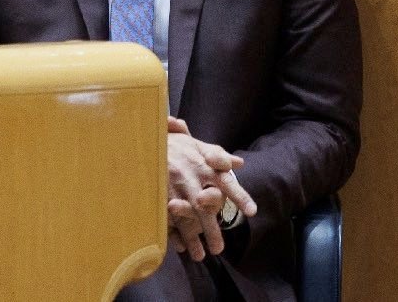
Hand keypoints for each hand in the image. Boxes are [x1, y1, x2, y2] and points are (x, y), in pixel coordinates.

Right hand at [164, 115, 255, 261]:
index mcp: (204, 165)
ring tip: (200, 256)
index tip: (252, 212)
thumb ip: (218, 155)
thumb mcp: (197, 145)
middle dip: (212, 229)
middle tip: (218, 249)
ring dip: (192, 238)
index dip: (239, 196)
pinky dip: (172, 233)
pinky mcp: (157, 195)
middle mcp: (190, 178)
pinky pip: (166, 218)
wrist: (145, 141)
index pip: (226, 182)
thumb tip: (239, 163)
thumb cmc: (174, 145)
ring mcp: (172, 188)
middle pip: (205, 208)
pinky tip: (179, 246)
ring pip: (185, 218)